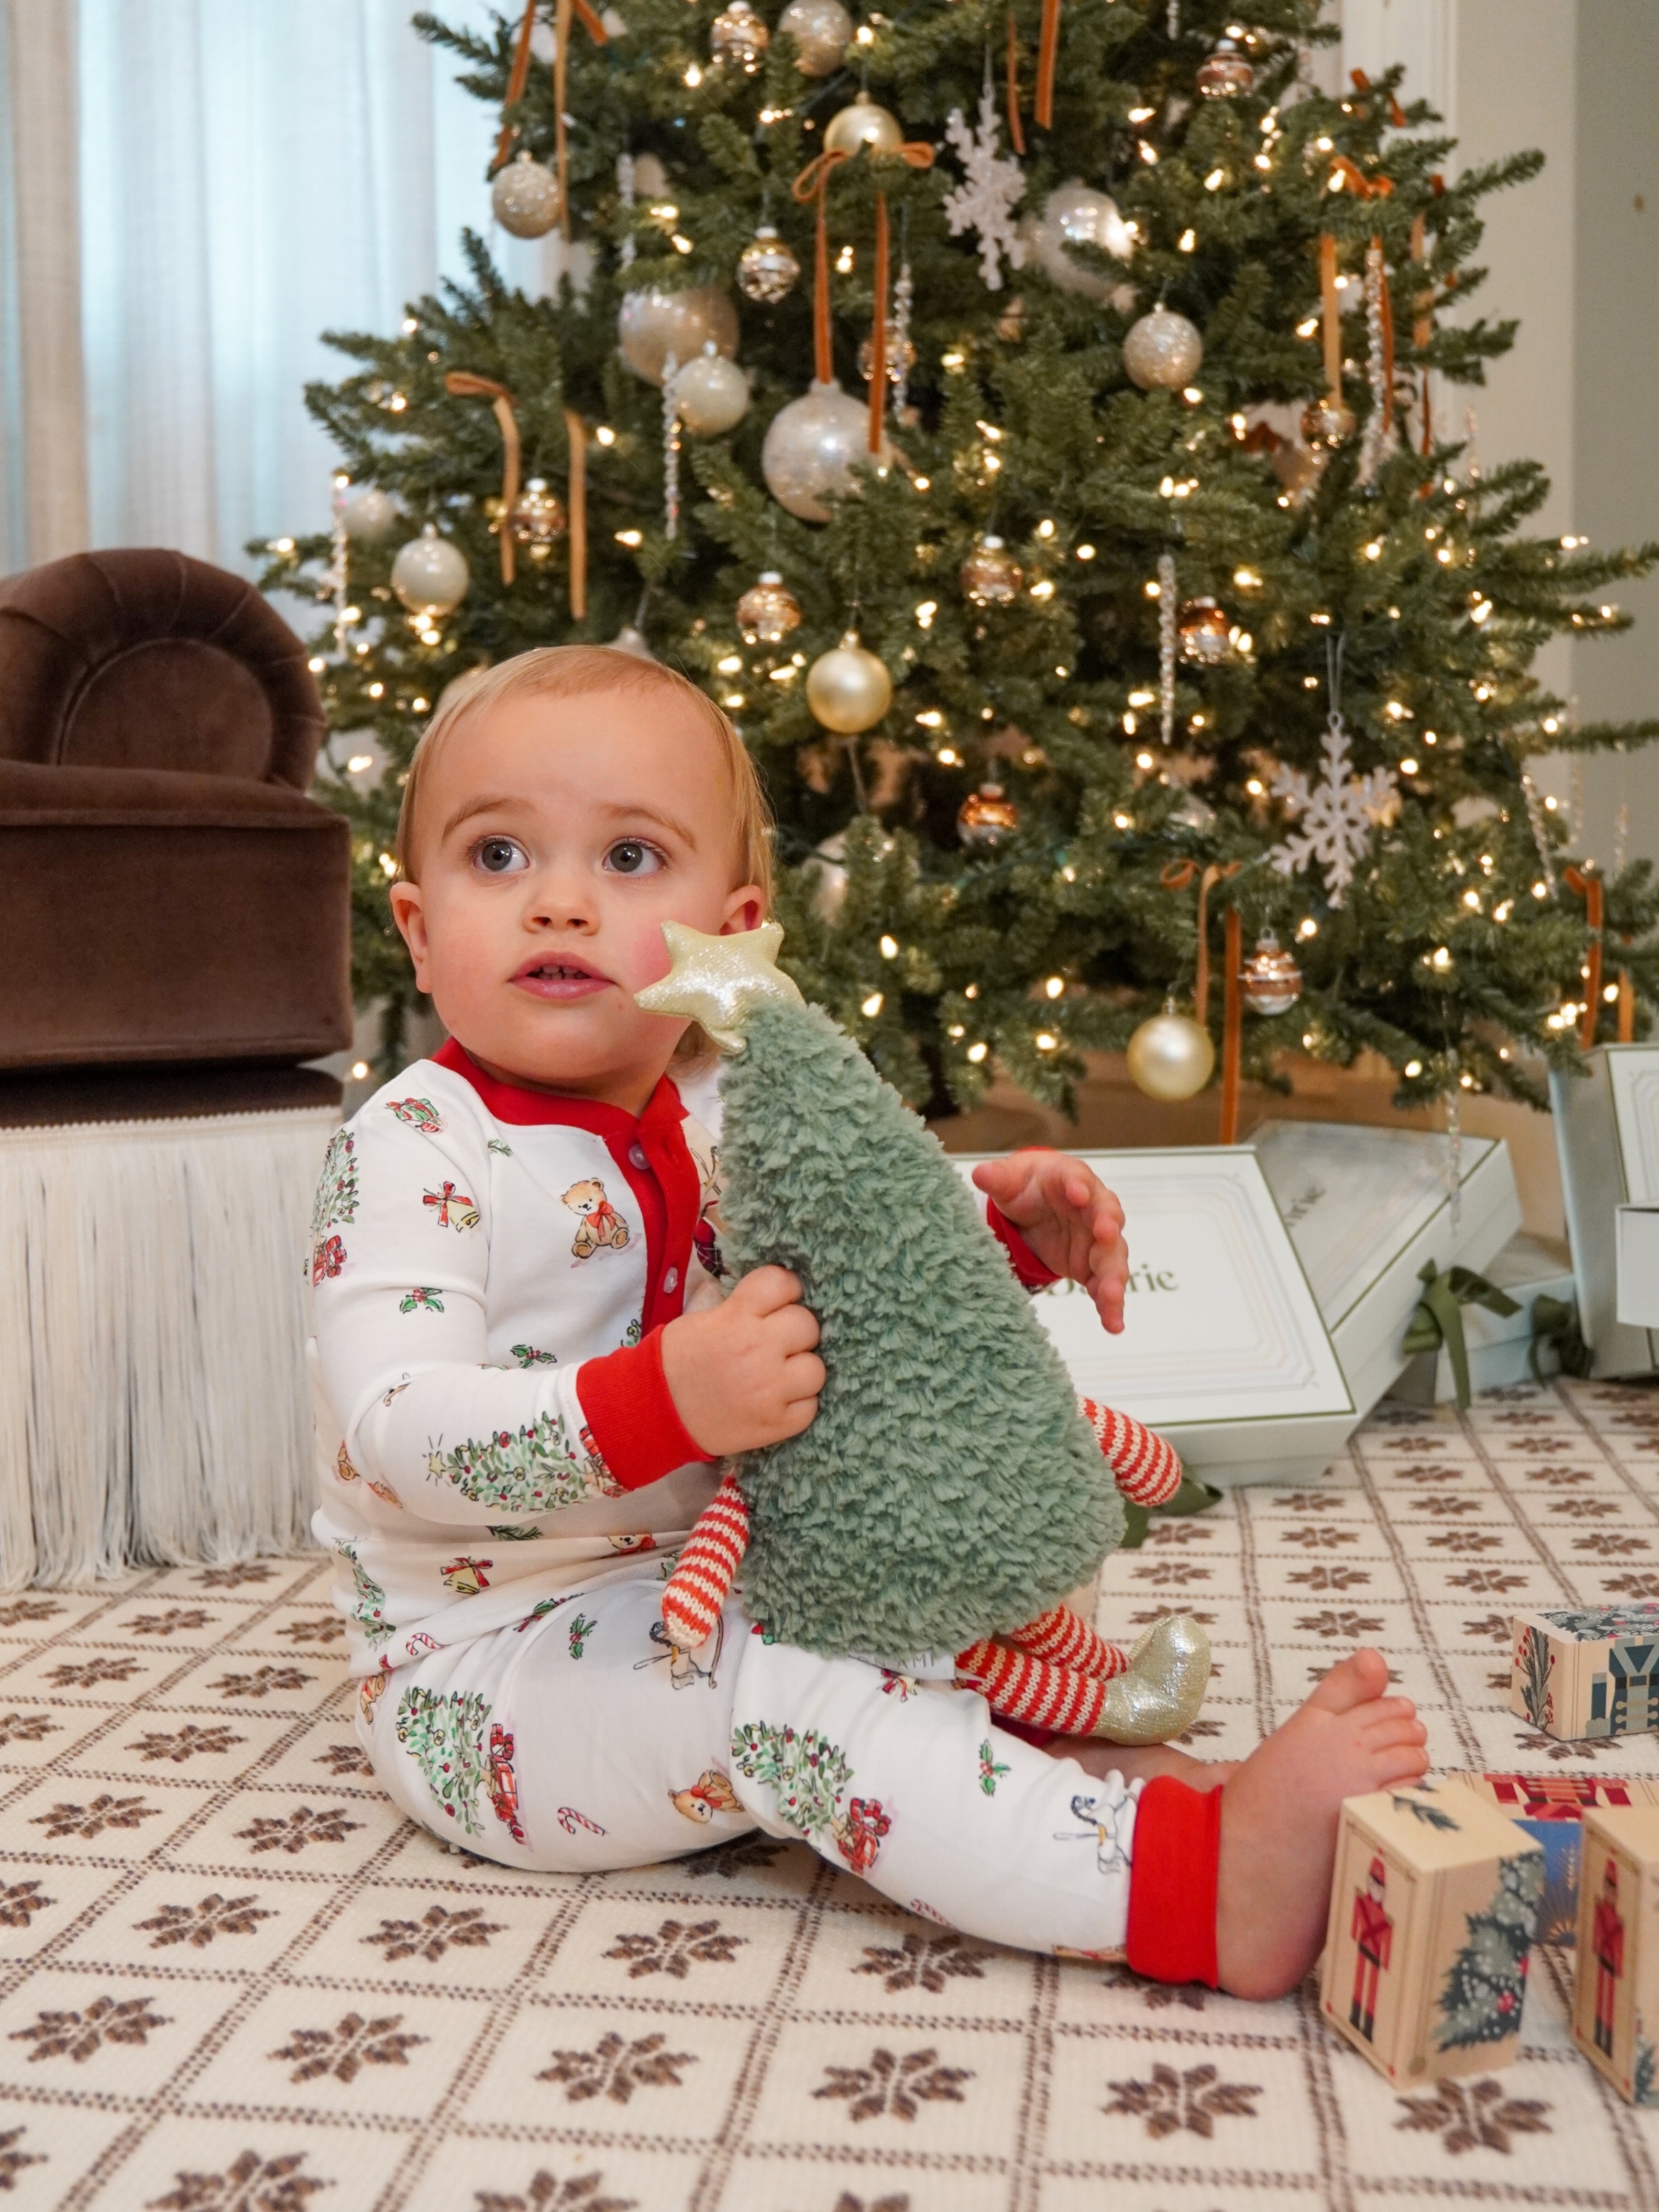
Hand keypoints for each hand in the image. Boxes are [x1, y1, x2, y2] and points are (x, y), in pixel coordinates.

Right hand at [661, 1265, 823, 1455]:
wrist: (655, 1410)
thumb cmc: (679, 1360)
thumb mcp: (705, 1318)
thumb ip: (744, 1307)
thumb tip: (780, 1299)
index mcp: (738, 1317)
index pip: (783, 1283)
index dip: (786, 1290)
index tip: (780, 1302)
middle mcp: (759, 1349)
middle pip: (808, 1325)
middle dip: (794, 1332)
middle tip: (777, 1343)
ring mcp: (770, 1389)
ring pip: (816, 1368)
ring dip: (801, 1370)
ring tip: (780, 1376)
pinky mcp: (776, 1424)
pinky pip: (811, 1406)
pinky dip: (799, 1404)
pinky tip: (778, 1401)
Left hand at [973, 1150, 1129, 1333]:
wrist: (1036, 1208)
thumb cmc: (1028, 1186)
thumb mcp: (1010, 1180)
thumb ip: (999, 1178)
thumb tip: (979, 1174)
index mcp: (1071, 1179)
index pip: (1078, 1178)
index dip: (1079, 1186)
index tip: (1078, 1194)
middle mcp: (1093, 1208)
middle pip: (1107, 1216)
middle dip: (1107, 1226)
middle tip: (1105, 1234)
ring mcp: (1098, 1239)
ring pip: (1112, 1256)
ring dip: (1114, 1276)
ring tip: (1111, 1297)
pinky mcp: (1094, 1266)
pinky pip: (1106, 1285)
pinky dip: (1110, 1304)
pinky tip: (1112, 1323)